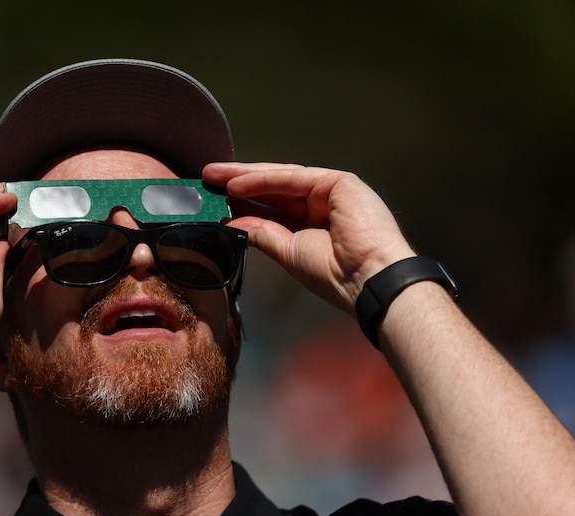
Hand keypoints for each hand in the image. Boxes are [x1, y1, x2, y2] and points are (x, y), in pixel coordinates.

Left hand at [204, 162, 415, 312]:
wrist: (367, 280)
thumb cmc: (334, 275)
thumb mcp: (288, 252)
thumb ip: (262, 233)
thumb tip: (233, 222)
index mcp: (313, 224)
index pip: (272, 206)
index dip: (243, 200)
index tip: (214, 199)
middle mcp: (322, 204)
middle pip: (273, 188)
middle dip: (238, 182)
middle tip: (207, 177)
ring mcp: (331, 191)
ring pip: (280, 178)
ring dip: (245, 176)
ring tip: (215, 176)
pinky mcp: (339, 182)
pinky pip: (293, 178)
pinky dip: (264, 180)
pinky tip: (237, 183)